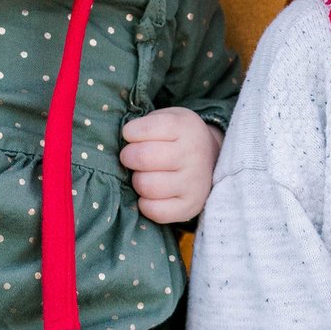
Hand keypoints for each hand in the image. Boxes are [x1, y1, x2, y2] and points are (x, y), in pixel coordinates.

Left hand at [119, 106, 221, 223]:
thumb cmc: (177, 138)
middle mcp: (193, 154)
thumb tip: (121, 141)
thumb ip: (145, 124)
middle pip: (143, 157)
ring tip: (144, 175)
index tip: (132, 135)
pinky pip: (155, 211)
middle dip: (129, 157)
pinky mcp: (191, 206)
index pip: (144, 129)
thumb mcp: (167, 118)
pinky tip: (150, 194)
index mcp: (185, 127)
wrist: (210, 159)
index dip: (130, 132)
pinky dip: (145, 204)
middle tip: (132, 157)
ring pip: (146, 186)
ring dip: (137, 181)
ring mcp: (194, 182)